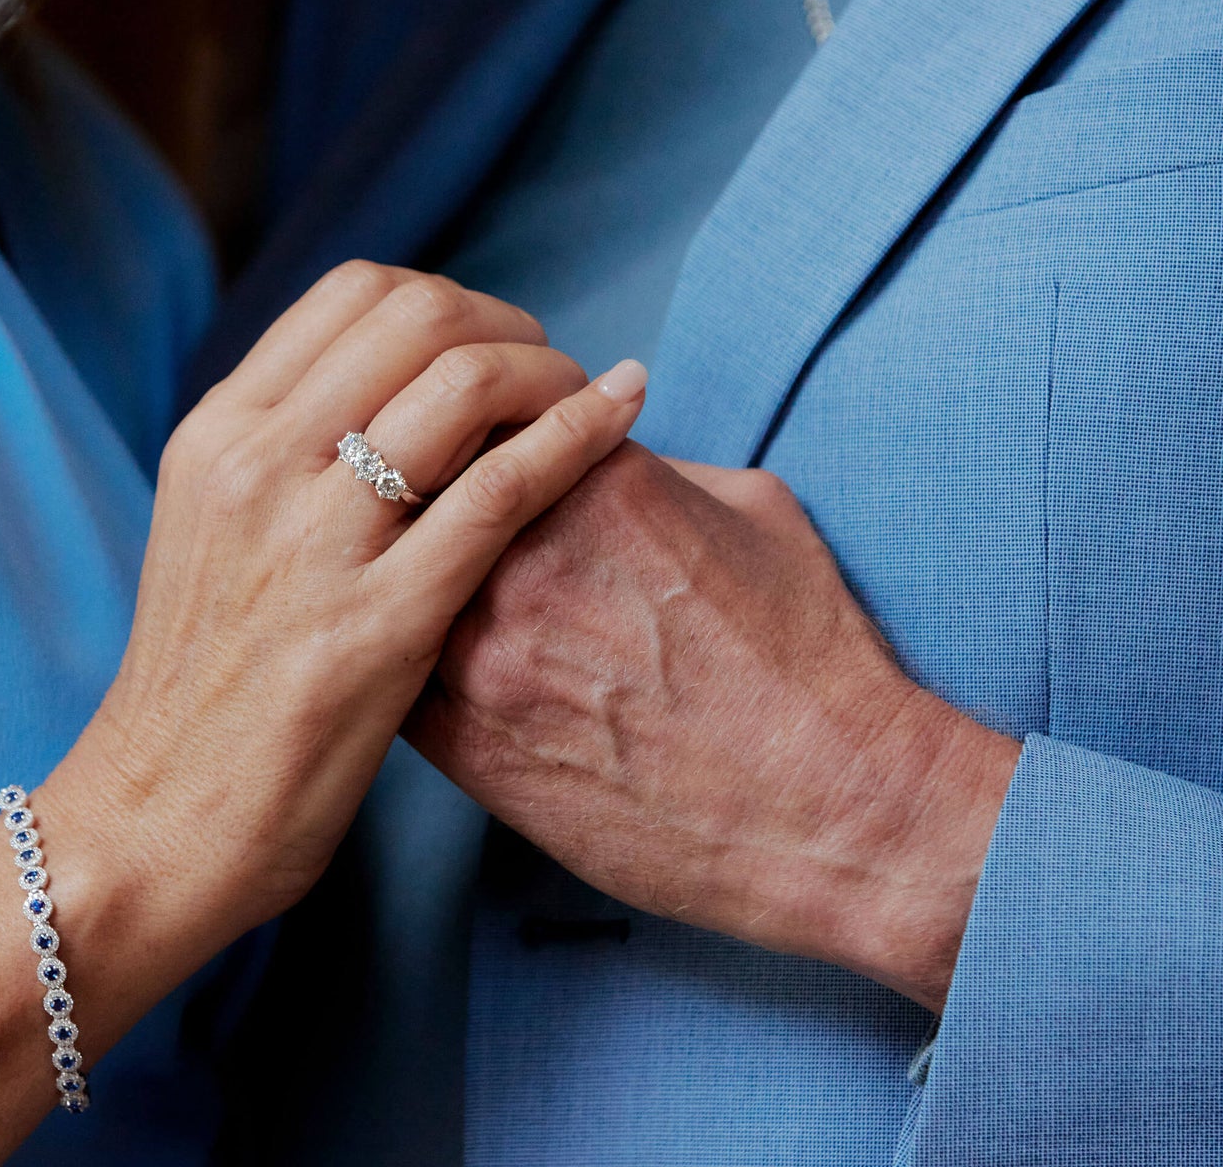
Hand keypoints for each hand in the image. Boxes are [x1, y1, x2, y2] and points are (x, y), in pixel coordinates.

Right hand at [54, 263, 647, 963]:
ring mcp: (315, 542)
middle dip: (509, 325)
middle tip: (549, 372)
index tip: (489, 344)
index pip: (354, 294)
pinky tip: (621, 415)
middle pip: (419, 316)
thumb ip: (279, 458)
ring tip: (586, 401)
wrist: (158, 821)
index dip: (449, 300)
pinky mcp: (380, 623)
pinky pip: (503, 490)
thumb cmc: (205, 689)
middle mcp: (257, 466)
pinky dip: (578, 436)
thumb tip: (376, 395)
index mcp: (216, 436)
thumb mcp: (211, 535)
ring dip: (550, 373)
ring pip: (464, 383)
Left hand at [406, 443, 1019, 1009]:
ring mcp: (481, 653)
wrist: (831, 809)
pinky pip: (394, 671)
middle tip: (455, 520)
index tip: (499, 452)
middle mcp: (520, 558)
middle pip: (421, 488)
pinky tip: (448, 664)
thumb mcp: (751, 511)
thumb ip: (646, 467)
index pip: (487, 414)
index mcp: (592, 481)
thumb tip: (584, 453)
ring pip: (391, 578)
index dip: (487, 431)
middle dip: (435, 499)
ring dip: (409, 579)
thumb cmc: (810, 657)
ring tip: (444, 591)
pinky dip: (407, 658)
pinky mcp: (461, 742)